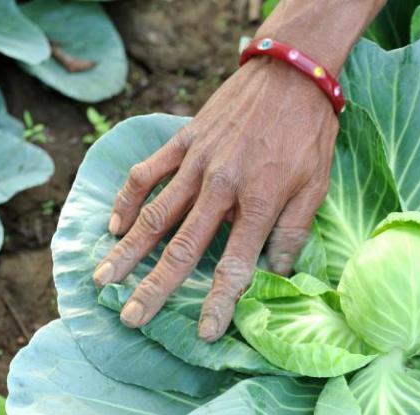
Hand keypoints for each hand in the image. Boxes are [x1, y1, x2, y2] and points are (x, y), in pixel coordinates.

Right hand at [92, 57, 337, 340]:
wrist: (291, 75)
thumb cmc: (308, 136)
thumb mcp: (315, 188)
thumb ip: (293, 233)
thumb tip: (280, 275)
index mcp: (260, 204)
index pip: (235, 265)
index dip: (220, 302)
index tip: (206, 333)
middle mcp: (222, 188)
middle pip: (182, 248)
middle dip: (155, 288)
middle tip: (130, 317)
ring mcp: (197, 163)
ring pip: (154, 214)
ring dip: (128, 251)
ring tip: (104, 279)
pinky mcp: (184, 141)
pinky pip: (147, 174)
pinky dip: (127, 200)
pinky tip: (114, 226)